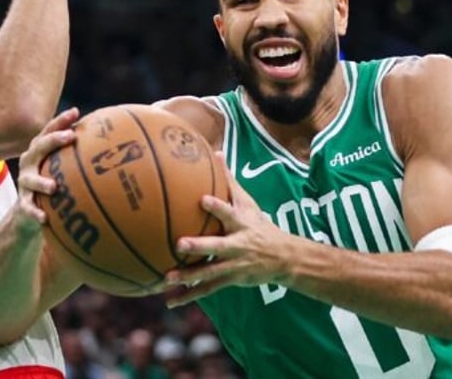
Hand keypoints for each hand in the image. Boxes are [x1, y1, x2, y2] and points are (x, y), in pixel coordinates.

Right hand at [12, 107, 78, 235]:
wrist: (29, 209)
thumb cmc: (53, 179)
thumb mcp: (63, 165)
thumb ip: (79, 153)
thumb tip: (114, 140)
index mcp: (39, 149)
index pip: (49, 130)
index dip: (60, 121)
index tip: (75, 112)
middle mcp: (30, 161)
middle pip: (39, 147)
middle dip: (54, 141)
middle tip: (70, 137)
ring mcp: (25, 181)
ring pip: (31, 179)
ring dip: (41, 182)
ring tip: (54, 187)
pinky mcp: (23, 201)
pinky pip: (27, 207)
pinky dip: (35, 212)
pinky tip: (45, 218)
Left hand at [164, 153, 292, 307]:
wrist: (284, 258)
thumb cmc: (259, 225)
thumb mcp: (248, 203)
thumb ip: (229, 181)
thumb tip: (215, 152)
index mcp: (241, 224)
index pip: (229, 213)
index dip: (217, 207)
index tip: (202, 199)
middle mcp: (238, 245)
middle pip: (218, 246)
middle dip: (200, 246)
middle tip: (179, 244)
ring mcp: (235, 265)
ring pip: (210, 272)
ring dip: (189, 276)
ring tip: (167, 277)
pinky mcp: (231, 280)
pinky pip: (208, 289)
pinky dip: (189, 295)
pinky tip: (170, 300)